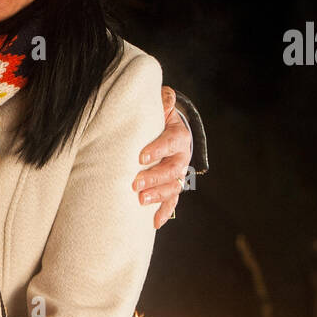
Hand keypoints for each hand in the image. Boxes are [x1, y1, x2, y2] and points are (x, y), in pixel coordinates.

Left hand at [133, 85, 192, 228]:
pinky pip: (172, 201)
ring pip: (173, 187)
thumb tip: (166, 94)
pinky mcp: (172, 186)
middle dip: (154, 178)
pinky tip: (154, 222)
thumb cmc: (157, 120)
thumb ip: (162, 102)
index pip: (170, 142)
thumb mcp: (159, 108)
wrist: (169, 131)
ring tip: (141, 201)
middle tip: (136, 184)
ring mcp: (177, 173)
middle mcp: (181, 156)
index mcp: (177, 135)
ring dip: (158, 196)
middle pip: (173, 169)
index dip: (158, 149)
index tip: (141, 157)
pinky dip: (164, 212)